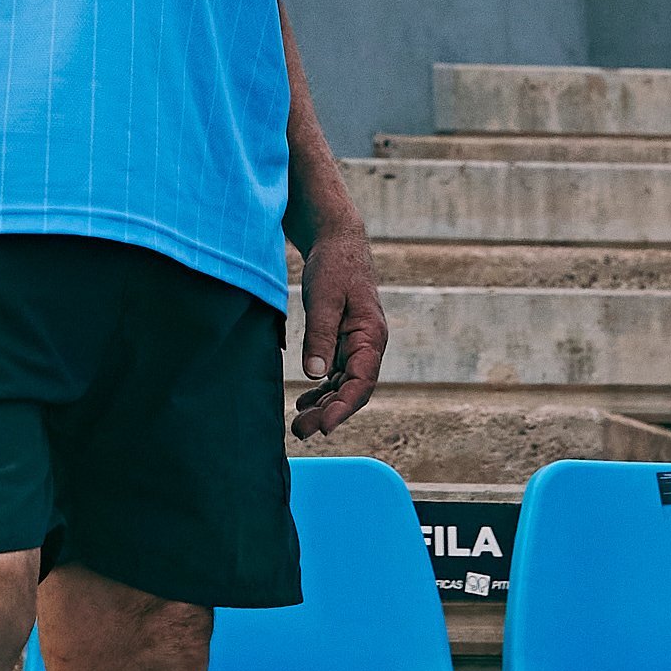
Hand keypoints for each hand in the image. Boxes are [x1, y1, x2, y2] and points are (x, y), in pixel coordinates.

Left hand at [289, 225, 388, 438]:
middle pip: (351, 390)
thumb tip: (315, 374)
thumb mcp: (325, 297)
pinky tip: (304, 401)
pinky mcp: (342, 339)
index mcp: (371, 336)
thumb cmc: (335, 265)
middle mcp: (367, 344)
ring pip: (342, 385)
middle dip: (328, 413)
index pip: (361, 383)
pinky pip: (335, 373)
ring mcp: (355, 344)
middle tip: (300, 431)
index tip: (323, 426)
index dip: (343, 408)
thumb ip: (320, 335)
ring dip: (323, 405)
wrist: (337, 240)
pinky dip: (321, 389)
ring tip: (299, 424)